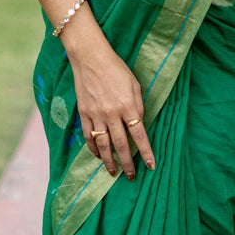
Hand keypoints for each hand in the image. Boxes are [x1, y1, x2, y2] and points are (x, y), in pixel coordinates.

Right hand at [67, 32, 155, 177]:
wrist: (91, 58)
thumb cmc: (117, 69)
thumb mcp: (135, 85)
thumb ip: (138, 106)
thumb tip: (139, 124)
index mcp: (128, 106)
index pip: (140, 135)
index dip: (146, 152)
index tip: (150, 165)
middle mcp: (112, 114)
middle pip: (121, 145)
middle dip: (127, 163)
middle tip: (131, 176)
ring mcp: (96, 115)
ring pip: (103, 145)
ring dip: (109, 161)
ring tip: (113, 172)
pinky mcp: (84, 114)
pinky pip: (89, 136)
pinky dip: (93, 149)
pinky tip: (98, 155)